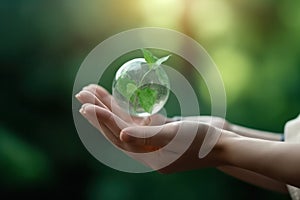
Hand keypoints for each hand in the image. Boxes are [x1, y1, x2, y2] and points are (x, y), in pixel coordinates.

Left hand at [75, 85, 225, 172]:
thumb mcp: (176, 135)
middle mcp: (147, 151)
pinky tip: (117, 98)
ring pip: (126, 122)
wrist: (224, 142)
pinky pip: (139, 119)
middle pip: (117, 129)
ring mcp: (153, 140)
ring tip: (93, 90)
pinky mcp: (160, 130)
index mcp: (148, 157)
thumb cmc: (204, 139)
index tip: (86, 104)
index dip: (102, 120)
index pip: (118, 137)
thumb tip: (119, 135)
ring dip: (110, 107)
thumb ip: (147, 136)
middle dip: (99, 111)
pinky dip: (128, 108)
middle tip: (82, 92)